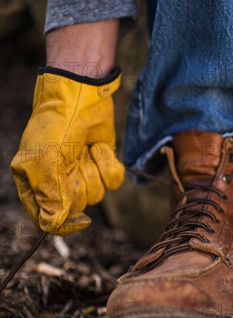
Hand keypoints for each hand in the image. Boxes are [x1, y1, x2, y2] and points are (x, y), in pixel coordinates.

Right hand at [10, 67, 124, 234]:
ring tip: (85, 149)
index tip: (81, 220)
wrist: (82, 94)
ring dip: (94, 170)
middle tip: (74, 160)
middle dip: (79, 183)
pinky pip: (113, 181)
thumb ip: (49, 193)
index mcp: (33, 183)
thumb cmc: (56, 123)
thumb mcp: (44, 158)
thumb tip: (54, 223)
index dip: (64, 223)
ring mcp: (81, 173)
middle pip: (76, 207)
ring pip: (97, 194)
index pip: (46, 219)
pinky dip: (109, 163)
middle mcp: (56, 182)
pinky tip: (98, 147)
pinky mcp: (102, 164)